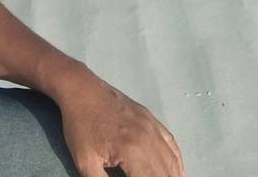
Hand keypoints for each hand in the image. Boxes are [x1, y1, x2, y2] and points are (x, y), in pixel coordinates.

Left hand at [58, 73, 184, 176]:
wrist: (81, 89)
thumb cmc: (80, 125)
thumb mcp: (86, 162)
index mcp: (132, 151)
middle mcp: (148, 138)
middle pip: (165, 174)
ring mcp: (152, 126)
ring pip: (172, 161)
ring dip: (174, 176)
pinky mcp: (151, 119)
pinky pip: (172, 143)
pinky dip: (177, 161)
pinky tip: (177, 171)